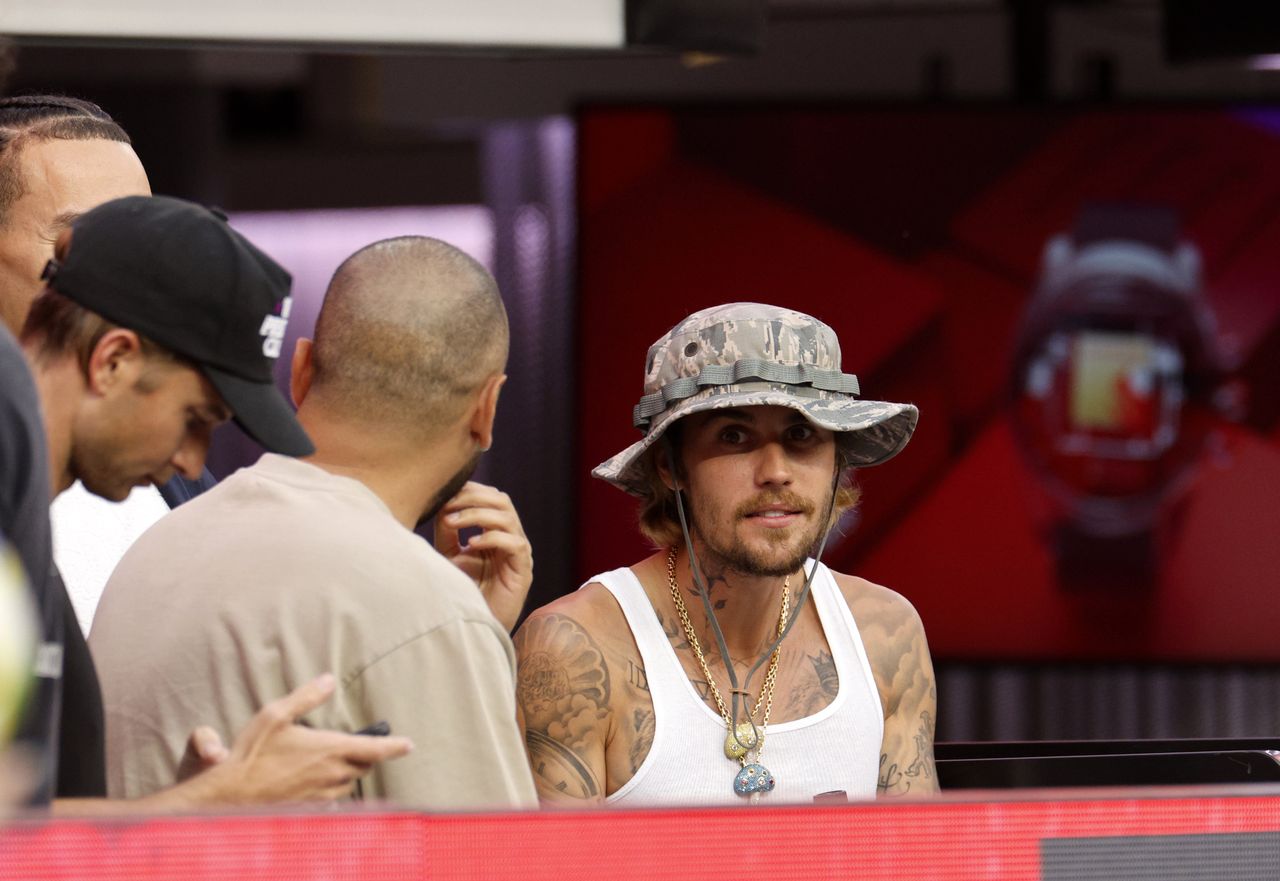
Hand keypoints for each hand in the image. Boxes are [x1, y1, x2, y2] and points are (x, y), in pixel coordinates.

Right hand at [190, 673, 412, 804]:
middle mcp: (332, 775)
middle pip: (363, 767)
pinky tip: (314, 781)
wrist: (230, 795)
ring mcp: (322, 794)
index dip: (395, 747)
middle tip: (355, 746)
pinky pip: (331, 798)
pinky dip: (330, 788)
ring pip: (348, 783)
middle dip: (364, 756)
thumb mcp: (276, 714)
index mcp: (330, 750)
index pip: (374, 750)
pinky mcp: (310, 808)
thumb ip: (306, 697)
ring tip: (330, 761)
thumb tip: (328, 680)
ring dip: (347, 772)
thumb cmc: (252, 753)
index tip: (408, 744)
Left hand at [434, 481, 532, 630]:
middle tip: (448, 507)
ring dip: (477, 515)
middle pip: (501, 500)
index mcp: (495, 530)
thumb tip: (441, 505)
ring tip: (453, 523)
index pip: (489, 497)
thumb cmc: (464, 591)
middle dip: (473, 498)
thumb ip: (448, 530)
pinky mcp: (523, 569)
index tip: (444, 496)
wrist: (476, 626)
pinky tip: (470, 545)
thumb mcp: (450, 554)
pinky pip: (514, 543)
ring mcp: (519, 552)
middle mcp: (510, 536)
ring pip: (507, 517)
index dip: (469, 491)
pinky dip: (491, 538)